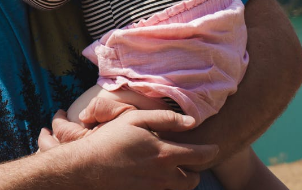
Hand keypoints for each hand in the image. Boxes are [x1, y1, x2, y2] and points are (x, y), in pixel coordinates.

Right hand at [42, 109, 216, 189]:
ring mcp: (153, 188)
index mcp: (164, 154)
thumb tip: (191, 122)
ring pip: (179, 189)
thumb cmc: (109, 139)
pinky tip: (156, 175)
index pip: (199, 156)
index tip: (215, 147)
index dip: (210, 151)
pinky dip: (166, 186)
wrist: (87, 167)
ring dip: (182, 180)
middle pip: (193, 179)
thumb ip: (165, 119)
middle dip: (196, 170)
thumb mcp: (135, 119)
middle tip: (190, 160)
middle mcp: (163, 175)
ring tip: (174, 168)